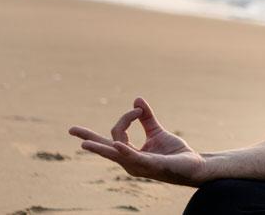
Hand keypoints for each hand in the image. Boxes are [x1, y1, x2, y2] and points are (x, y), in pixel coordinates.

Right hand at [68, 97, 207, 186]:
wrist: (193, 165)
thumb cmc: (173, 153)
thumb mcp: (157, 132)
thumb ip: (147, 118)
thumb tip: (136, 99)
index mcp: (130, 153)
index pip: (113, 137)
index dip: (125, 118)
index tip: (138, 109)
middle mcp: (130, 161)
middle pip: (106, 147)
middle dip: (89, 139)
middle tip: (71, 129)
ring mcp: (139, 165)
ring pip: (116, 154)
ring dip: (101, 148)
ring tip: (84, 145)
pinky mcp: (151, 165)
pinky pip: (135, 158)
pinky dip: (125, 151)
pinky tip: (118, 146)